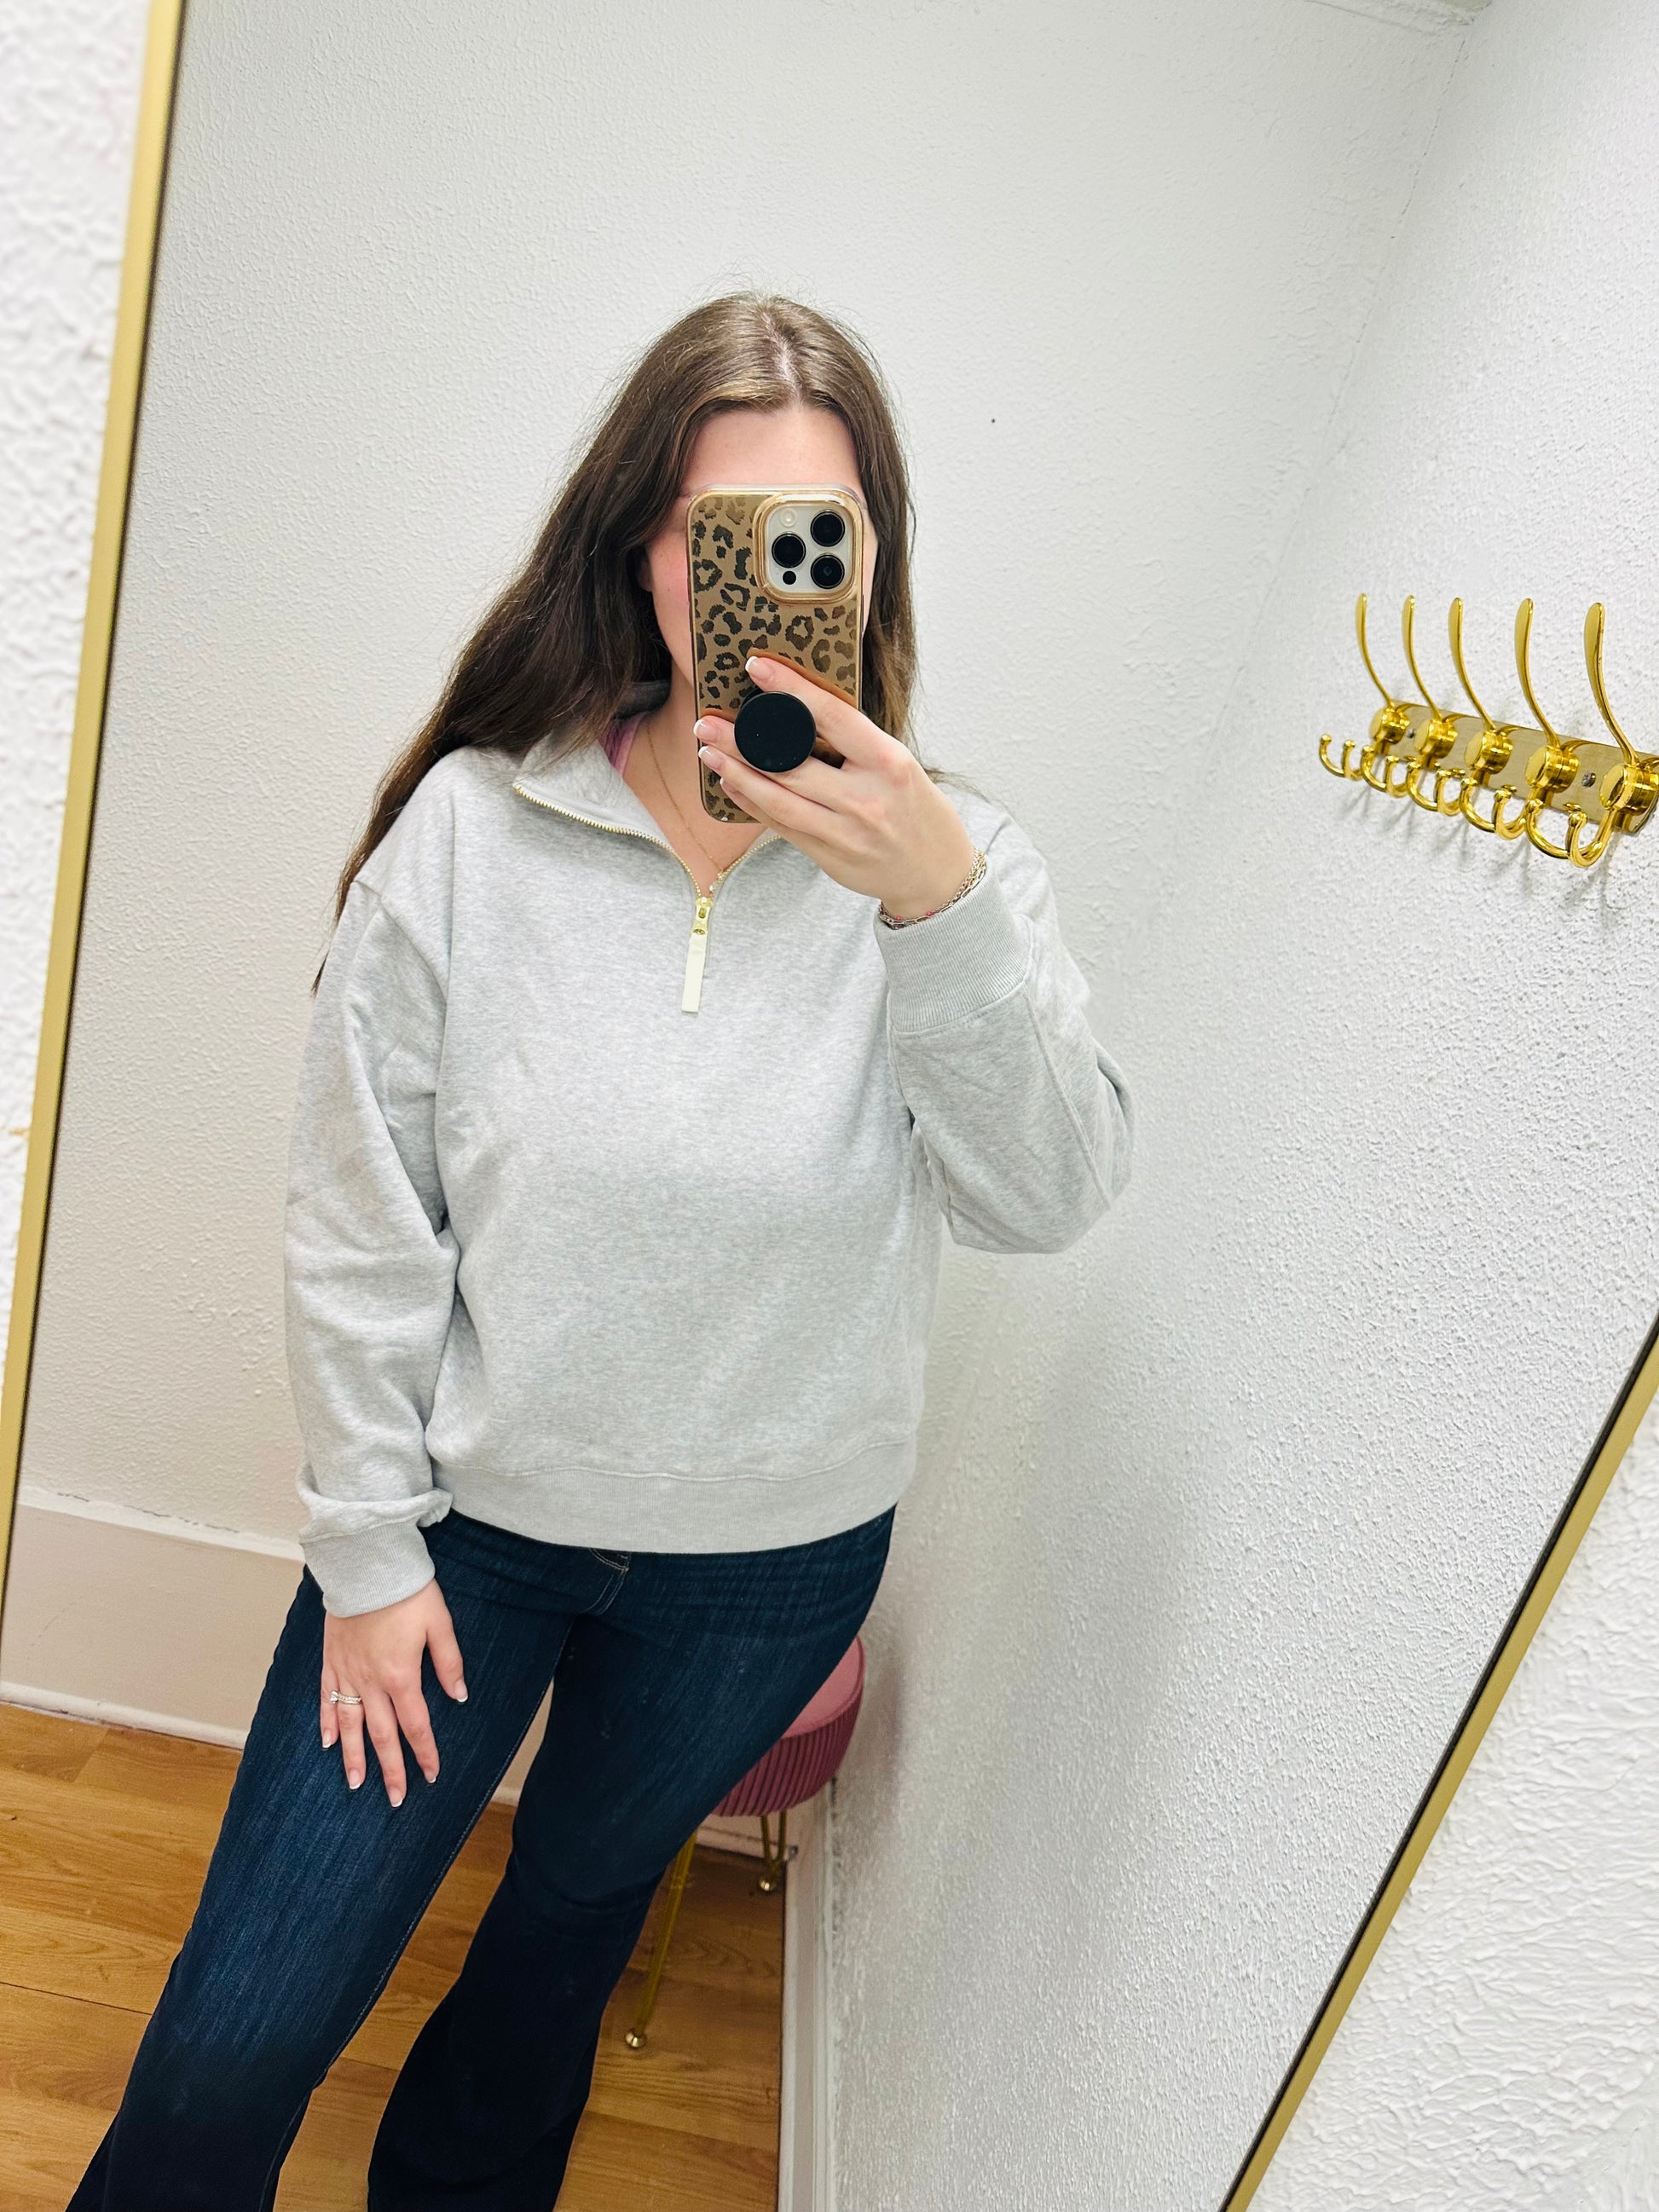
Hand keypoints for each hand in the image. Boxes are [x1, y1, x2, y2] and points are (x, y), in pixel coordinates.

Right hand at [320, 1578, 466, 1806]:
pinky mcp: (331, 1660)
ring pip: (350, 1725)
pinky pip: (326, 1698)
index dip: (424, 1753)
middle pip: (382, 1735)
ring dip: (354, 1757)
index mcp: (402, 1676)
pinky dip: (327, 1722)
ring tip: (356, 1785)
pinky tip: (328, 1743)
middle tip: (395, 1799)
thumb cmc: (407, 1591)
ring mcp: (347, 1673)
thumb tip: (459, 1696)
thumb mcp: (440, 1623)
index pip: (416, 1725)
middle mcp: (372, 1682)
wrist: (366, 1565)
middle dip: (390, 1769)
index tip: (430, 1776)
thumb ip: (449, 1663)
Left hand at [696, 656, 979, 919]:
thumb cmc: (918, 812)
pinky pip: (780, 825)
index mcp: (888, 763)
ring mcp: (844, 831)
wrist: (937, 874)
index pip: (832, 716)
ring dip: (737, 773)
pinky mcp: (827, 855)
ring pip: (777, 798)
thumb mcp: (901, 766)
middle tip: (707, 721)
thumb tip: (800, 713)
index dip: (790, 690)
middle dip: (742, 740)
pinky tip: (730, 784)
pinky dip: (751, 803)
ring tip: (708, 751)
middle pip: (791, 762)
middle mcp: (865, 798)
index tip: (757, 668)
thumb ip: (856, 745)